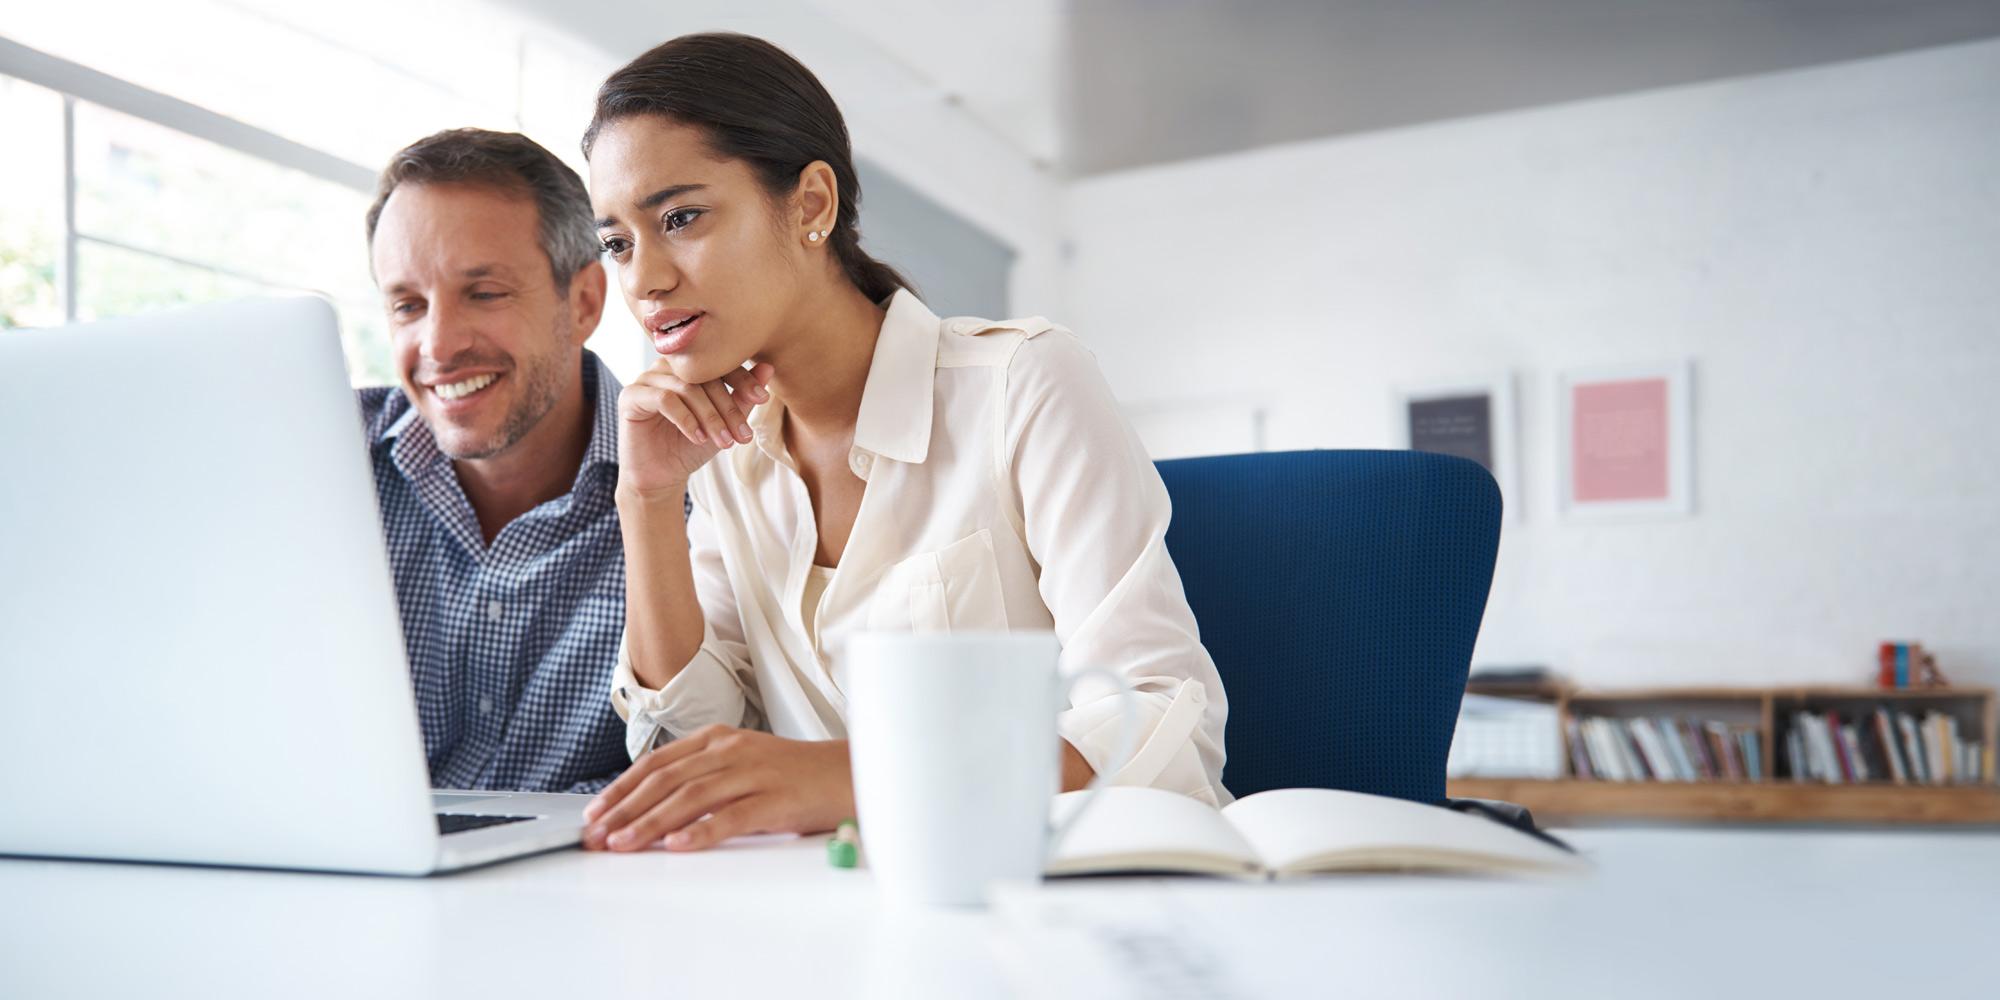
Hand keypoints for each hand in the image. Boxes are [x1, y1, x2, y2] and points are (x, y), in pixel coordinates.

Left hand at [582, 725, 854, 851]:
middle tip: (597, 835)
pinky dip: (701, 831)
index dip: (622, 788)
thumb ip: (702, 778)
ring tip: (623, 844)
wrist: (850, 775)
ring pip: (691, 796)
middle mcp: (731, 751)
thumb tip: (652, 810)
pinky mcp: (776, 799)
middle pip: (666, 779)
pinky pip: (732, 816)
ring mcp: (754, 773)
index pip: (657, 763)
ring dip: (651, 822)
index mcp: (718, 739)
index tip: (595, 813)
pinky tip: (678, 845)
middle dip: (625, 809)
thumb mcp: (741, 766)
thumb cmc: (794, 776)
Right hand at [617, 359, 773, 495]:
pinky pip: (663, 399)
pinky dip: (686, 419)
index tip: (762, 399)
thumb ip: (743, 397)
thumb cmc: (693, 445)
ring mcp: (647, 378)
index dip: (743, 380)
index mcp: (689, 366)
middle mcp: (667, 366)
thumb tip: (767, 368)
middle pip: (704, 376)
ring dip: (710, 417)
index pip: (719, 363)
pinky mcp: (631, 396)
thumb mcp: (725, 422)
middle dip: (728, 408)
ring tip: (723, 441)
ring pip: (687, 388)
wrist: (662, 476)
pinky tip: (698, 438)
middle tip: (742, 435)